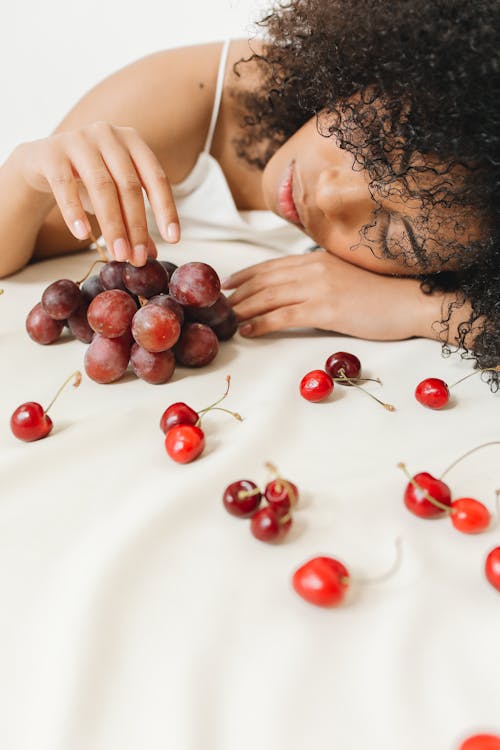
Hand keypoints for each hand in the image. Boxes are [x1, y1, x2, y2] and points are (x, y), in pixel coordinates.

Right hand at [14, 122, 179, 265]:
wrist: (40, 162)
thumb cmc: (86, 180)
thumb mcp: (114, 198)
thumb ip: (134, 221)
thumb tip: (153, 254)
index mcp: (132, 142)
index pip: (156, 178)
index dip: (166, 209)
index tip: (173, 239)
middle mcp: (108, 135)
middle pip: (129, 186)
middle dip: (136, 226)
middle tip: (138, 258)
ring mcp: (79, 140)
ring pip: (101, 186)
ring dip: (112, 225)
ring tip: (118, 254)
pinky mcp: (51, 152)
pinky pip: (65, 185)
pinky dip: (75, 212)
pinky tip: (83, 236)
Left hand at [223, 250, 436, 340]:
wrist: (409, 302)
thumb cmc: (380, 294)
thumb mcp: (345, 277)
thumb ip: (320, 277)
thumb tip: (296, 287)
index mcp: (318, 259)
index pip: (272, 265)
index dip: (247, 274)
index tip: (228, 283)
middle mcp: (314, 268)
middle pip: (265, 280)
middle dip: (239, 293)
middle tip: (218, 305)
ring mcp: (320, 287)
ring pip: (270, 296)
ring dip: (244, 309)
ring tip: (227, 319)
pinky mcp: (326, 309)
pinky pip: (284, 316)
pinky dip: (262, 323)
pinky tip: (248, 331)